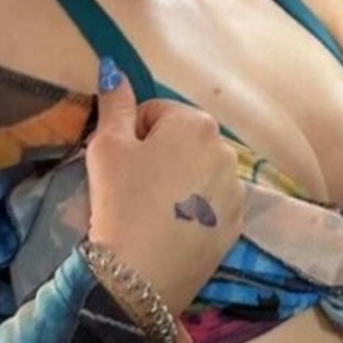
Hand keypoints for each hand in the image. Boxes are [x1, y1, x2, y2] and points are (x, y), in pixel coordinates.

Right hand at [85, 64, 245, 313]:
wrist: (140, 275)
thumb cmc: (119, 201)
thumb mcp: (106, 146)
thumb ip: (114, 103)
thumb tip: (114, 67)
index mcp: (196, 123)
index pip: (155, 114)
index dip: (131, 135)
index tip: (119, 164)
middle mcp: (226, 150)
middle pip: (182, 142)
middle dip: (159, 156)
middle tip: (132, 187)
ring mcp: (235, 191)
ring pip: (198, 174)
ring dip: (178, 182)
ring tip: (152, 211)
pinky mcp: (236, 226)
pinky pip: (209, 205)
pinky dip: (192, 210)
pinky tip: (170, 229)